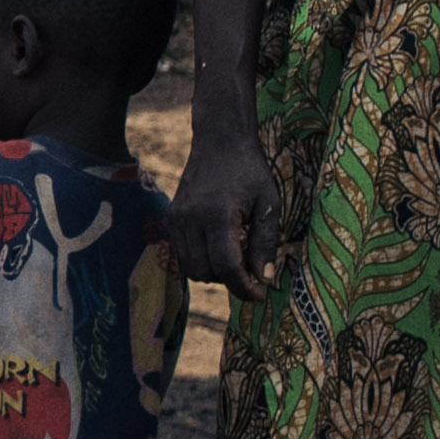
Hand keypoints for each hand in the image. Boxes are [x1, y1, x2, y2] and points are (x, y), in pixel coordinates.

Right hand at [165, 128, 283, 290]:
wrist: (219, 143)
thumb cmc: (250, 172)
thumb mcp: (269, 205)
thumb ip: (265, 244)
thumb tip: (264, 280)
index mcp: (218, 215)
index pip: (227, 267)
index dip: (244, 288)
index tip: (260, 295)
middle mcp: (190, 220)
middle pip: (206, 273)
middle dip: (230, 280)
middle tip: (251, 270)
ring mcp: (176, 220)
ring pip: (191, 269)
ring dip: (214, 273)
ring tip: (236, 255)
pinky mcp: (171, 220)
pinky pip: (183, 256)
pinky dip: (202, 260)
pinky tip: (220, 246)